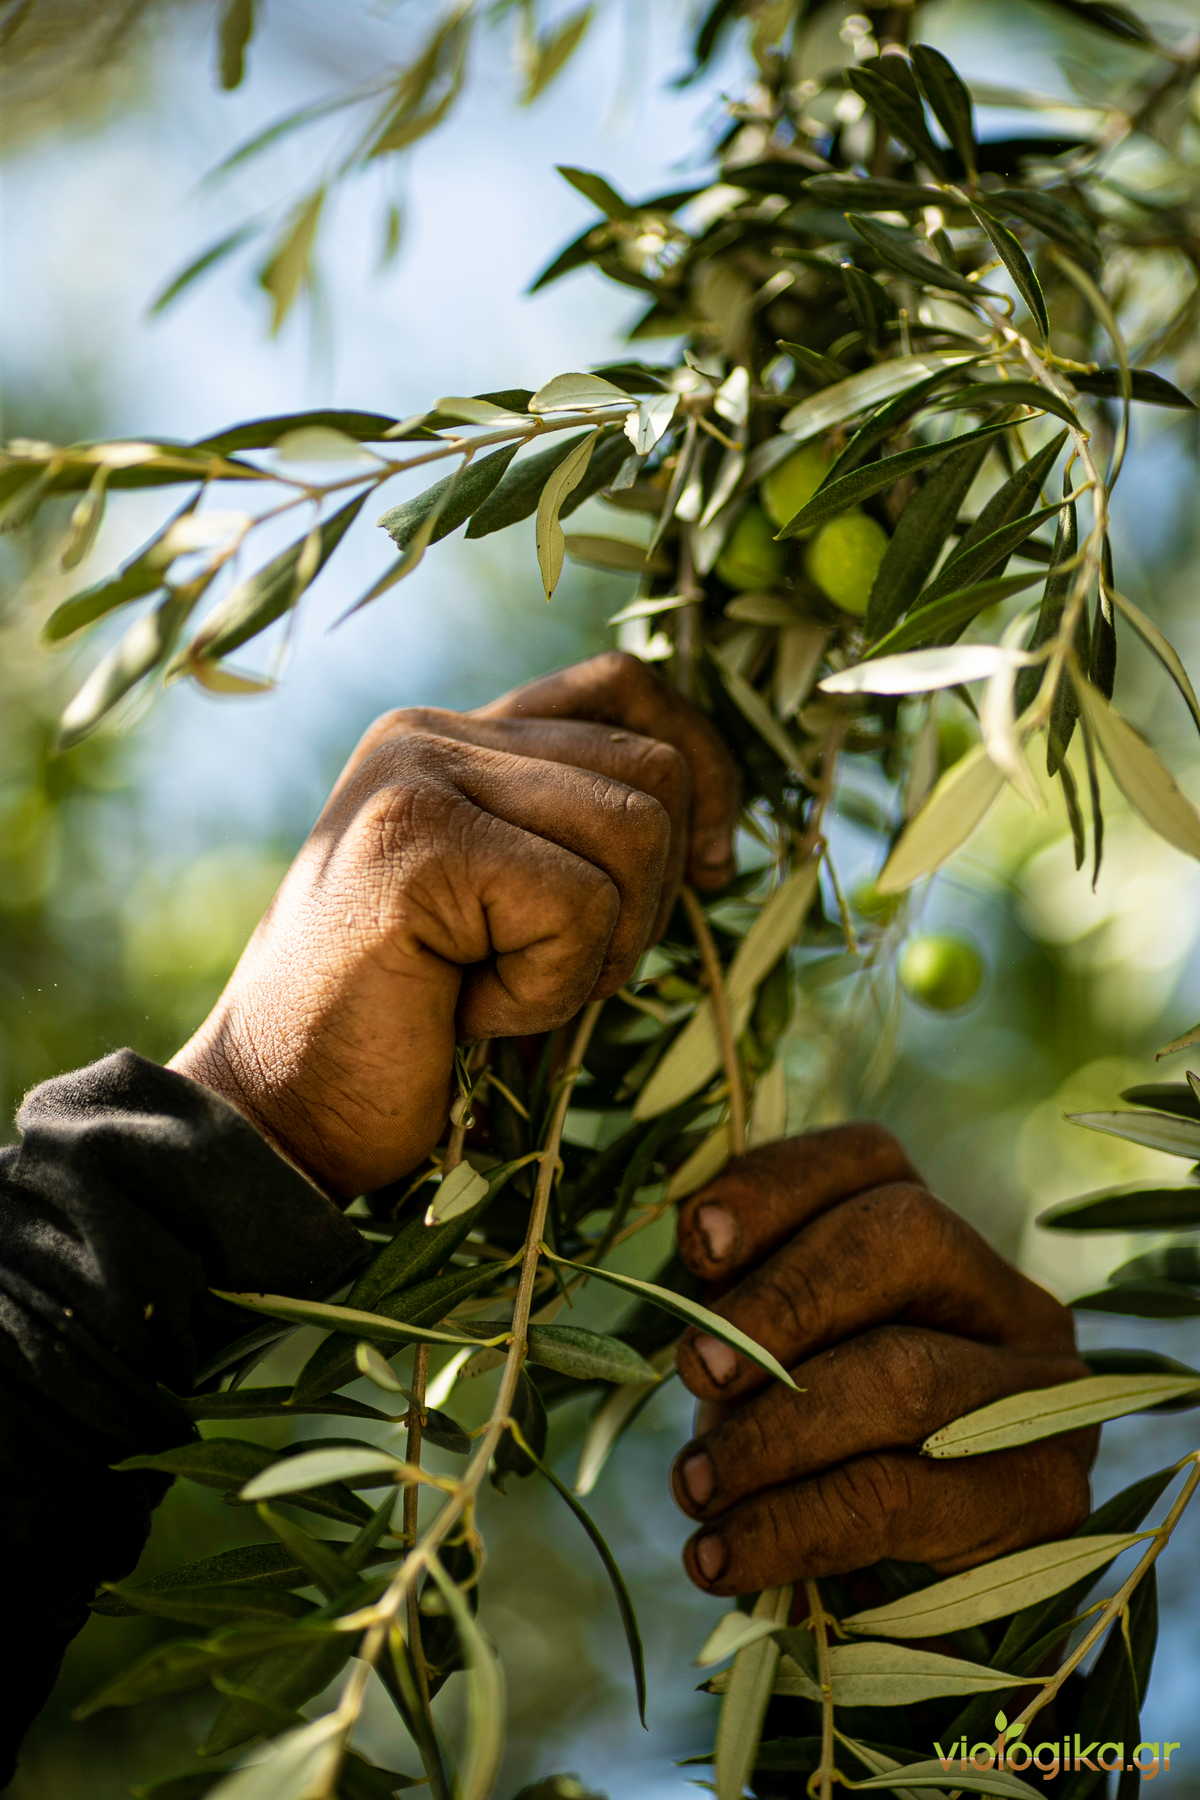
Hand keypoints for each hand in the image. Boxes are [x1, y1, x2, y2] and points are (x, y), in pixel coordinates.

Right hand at [169, 653, 737, 1198]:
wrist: (282, 1114)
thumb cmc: (407, 1028)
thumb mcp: (508, 911)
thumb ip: (575, 839)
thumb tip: (717, 838)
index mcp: (455, 737)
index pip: (625, 688)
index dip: (703, 769)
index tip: (714, 866)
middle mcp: (432, 732)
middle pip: (654, 770)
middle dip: (648, 899)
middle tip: (548, 971)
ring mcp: (417, 777)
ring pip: (635, 832)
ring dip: (594, 952)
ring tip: (491, 989)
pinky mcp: (416, 843)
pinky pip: (580, 906)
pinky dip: (545, 990)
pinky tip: (460, 1012)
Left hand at [670, 1130, 1093, 1594]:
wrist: (904, 1615)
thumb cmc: (813, 1457)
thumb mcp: (765, 1365)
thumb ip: (741, 1302)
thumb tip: (702, 1244)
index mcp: (935, 1238)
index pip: (869, 1159)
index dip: (778, 1183)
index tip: (698, 1243)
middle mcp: (1006, 1295)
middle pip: (901, 1234)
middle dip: (780, 1303)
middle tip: (694, 1375)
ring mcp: (1044, 1391)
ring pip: (902, 1371)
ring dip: (774, 1433)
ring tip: (695, 1486)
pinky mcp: (1045, 1495)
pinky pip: (900, 1496)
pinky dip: (792, 1527)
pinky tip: (724, 1555)